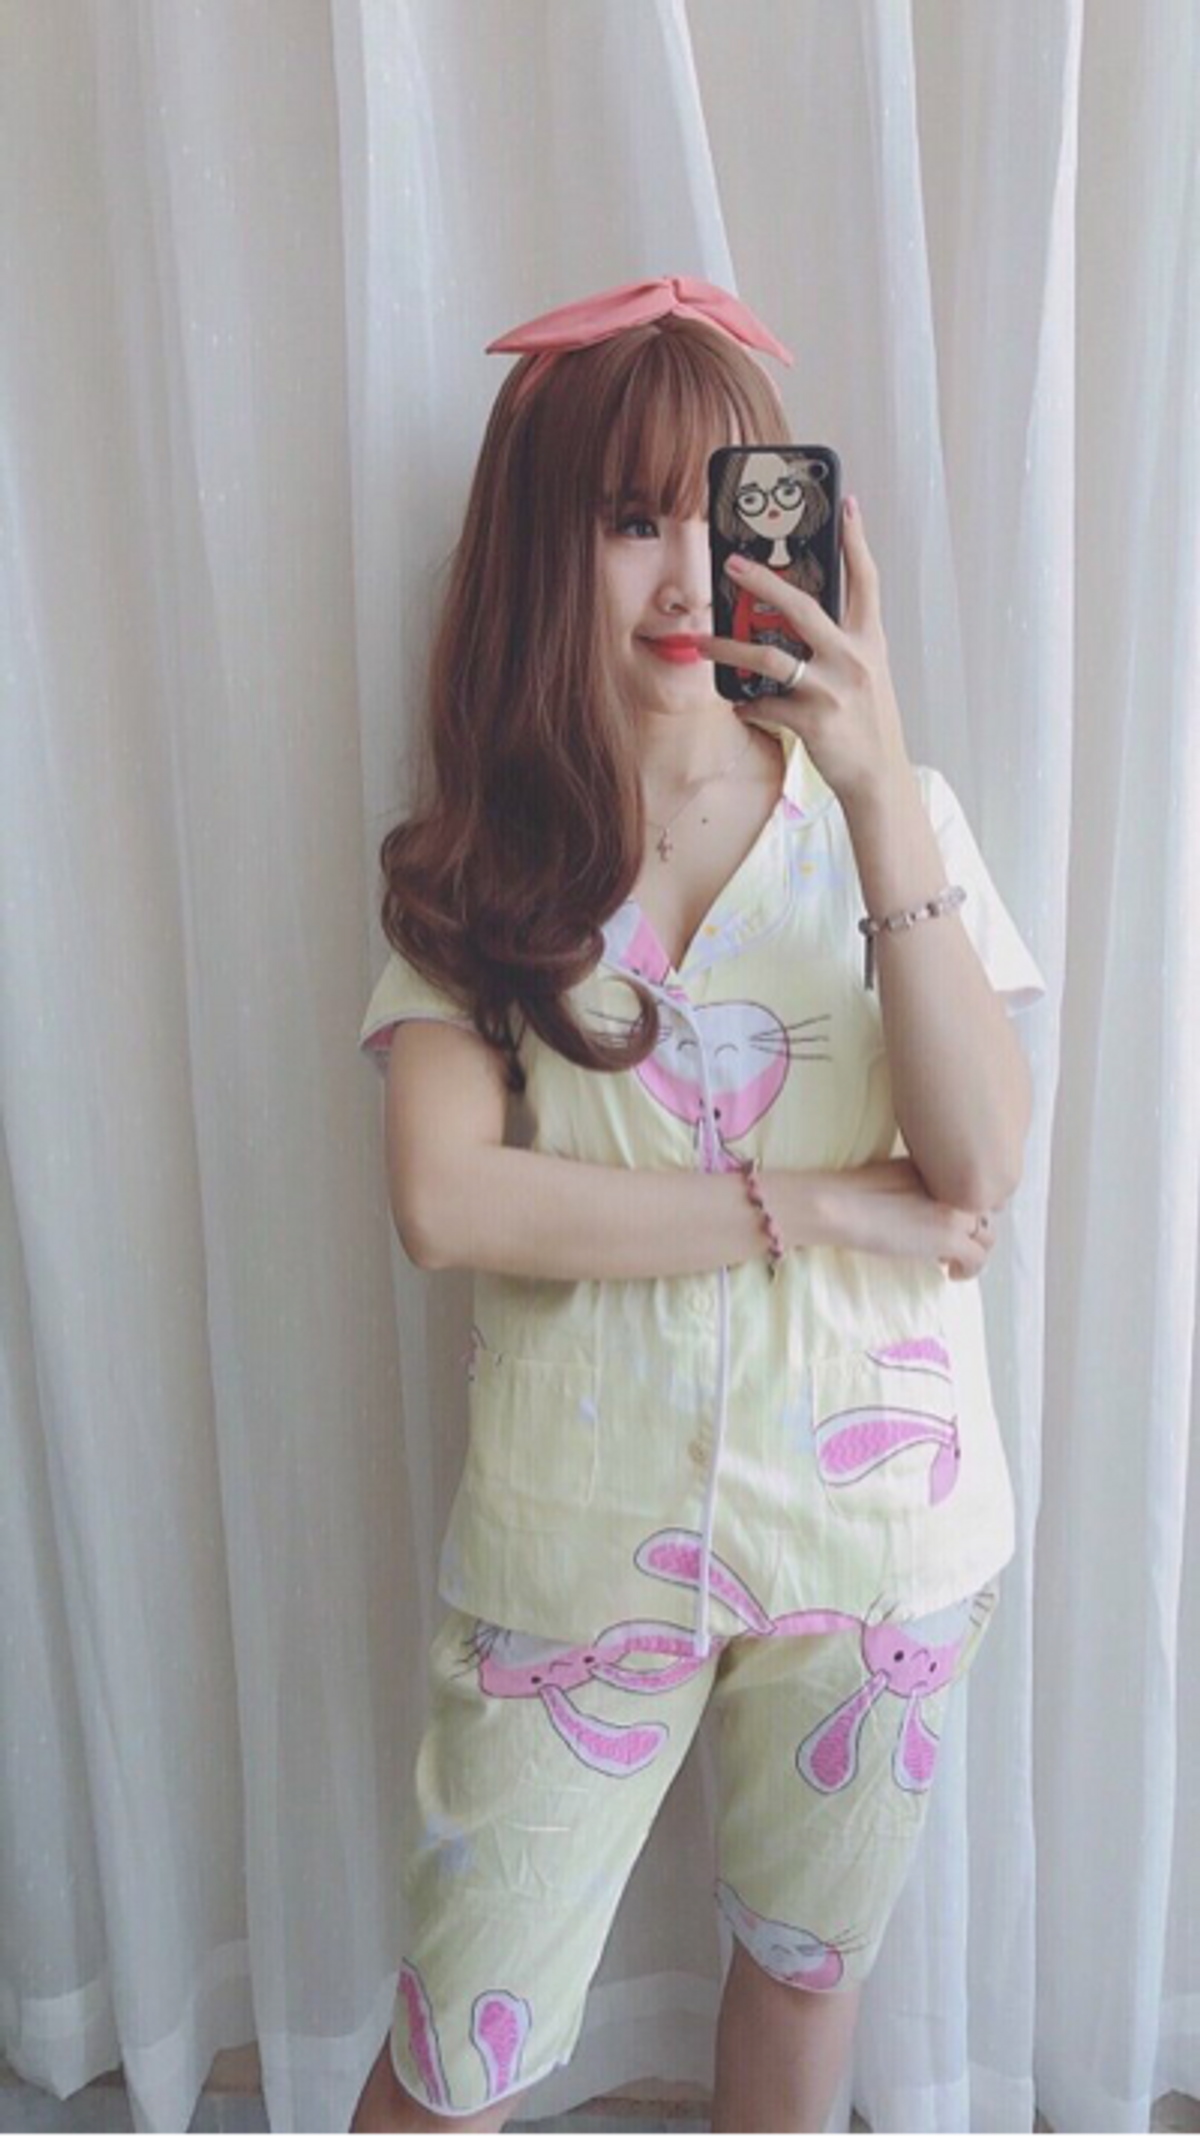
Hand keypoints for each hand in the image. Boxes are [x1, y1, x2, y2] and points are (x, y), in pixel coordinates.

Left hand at [692, 498, 910, 809]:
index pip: (866, 581)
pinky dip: (747, 704)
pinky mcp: (814, 721)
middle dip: (763, 581)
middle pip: (803, 607)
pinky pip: (765, 704)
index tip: (848, 504)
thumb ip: (840, 645)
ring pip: (769, 658)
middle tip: (731, 565)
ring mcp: (833, 690)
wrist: (879, 777)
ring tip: (702, 643)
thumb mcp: (866, 675)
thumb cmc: (868, 724)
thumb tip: (798, 623)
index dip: (857, 541)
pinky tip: (741, 705)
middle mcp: (853, 659)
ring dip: (729, 649)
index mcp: (869, 642)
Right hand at [822, 1156, 1003, 1279]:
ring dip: (974, 1249)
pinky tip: (951, 1274)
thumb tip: (923, 1216)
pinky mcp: (950, 1237)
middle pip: (984, 1211)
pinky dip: (969, 1270)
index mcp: (938, 1166)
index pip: (970, 1188)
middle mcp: (953, 1184)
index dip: (963, 1208)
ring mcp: (954, 1211)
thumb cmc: (849, 1195)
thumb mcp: (891, 1178)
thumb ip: (916, 1188)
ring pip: (987, 1235)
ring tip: (952, 1261)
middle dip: (972, 1229)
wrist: (838, 1205)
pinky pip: (978, 1259)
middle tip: (949, 1244)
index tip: (949, 1222)